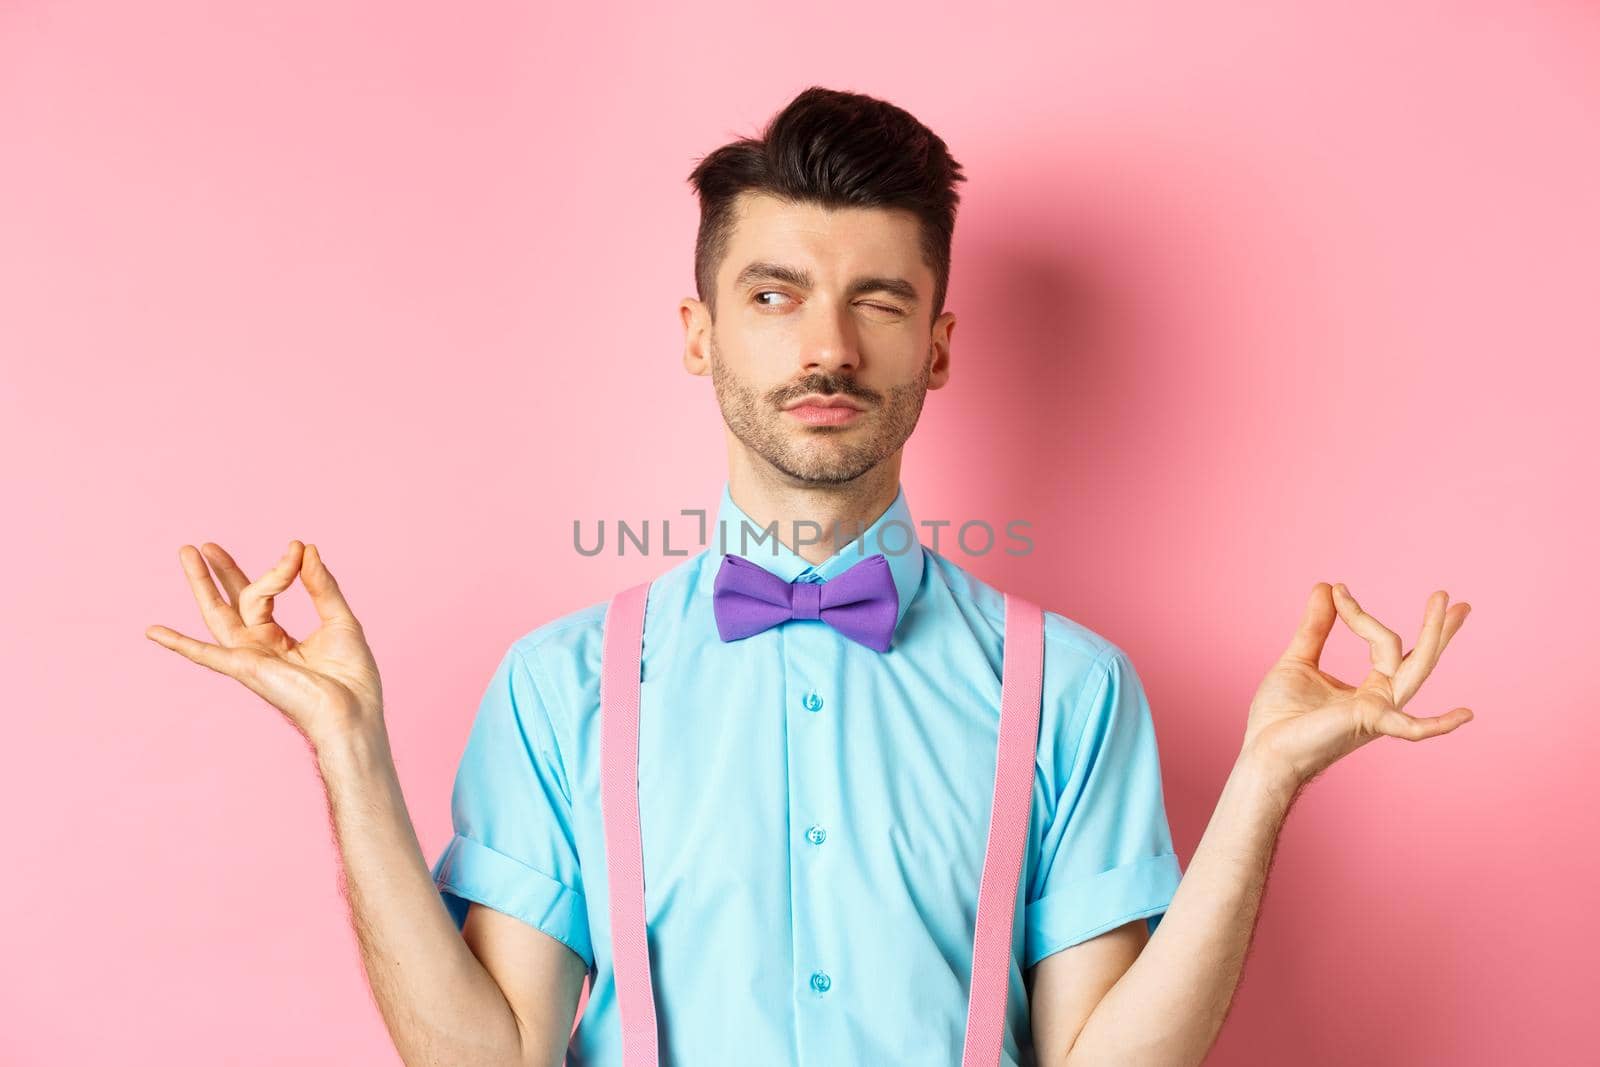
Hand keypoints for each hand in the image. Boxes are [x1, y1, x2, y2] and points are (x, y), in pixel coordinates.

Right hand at [145, 540, 383, 750]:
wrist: (353, 713)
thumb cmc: (351, 676)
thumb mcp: (340, 620)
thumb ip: (321, 585)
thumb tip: (307, 548)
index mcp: (280, 638)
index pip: (270, 593)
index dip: (283, 567)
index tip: (298, 547)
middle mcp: (260, 647)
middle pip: (234, 602)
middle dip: (220, 572)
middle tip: (205, 544)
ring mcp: (250, 657)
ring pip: (219, 615)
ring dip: (202, 585)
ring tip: (188, 552)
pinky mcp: (246, 669)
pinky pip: (206, 655)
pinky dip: (180, 643)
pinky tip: (153, 631)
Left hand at [1241, 582, 1473, 790]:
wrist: (1264, 751)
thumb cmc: (1281, 716)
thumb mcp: (1299, 660)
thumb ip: (1317, 627)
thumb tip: (1326, 587)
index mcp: (1370, 688)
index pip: (1382, 642)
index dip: (1360, 613)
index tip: (1338, 589)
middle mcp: (1382, 699)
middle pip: (1418, 658)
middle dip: (1435, 627)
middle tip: (1445, 594)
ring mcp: (1379, 711)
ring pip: (1416, 669)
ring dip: (1433, 636)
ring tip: (1448, 604)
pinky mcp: (1368, 723)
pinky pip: (1411, 727)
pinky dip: (1438, 724)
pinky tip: (1465, 715)